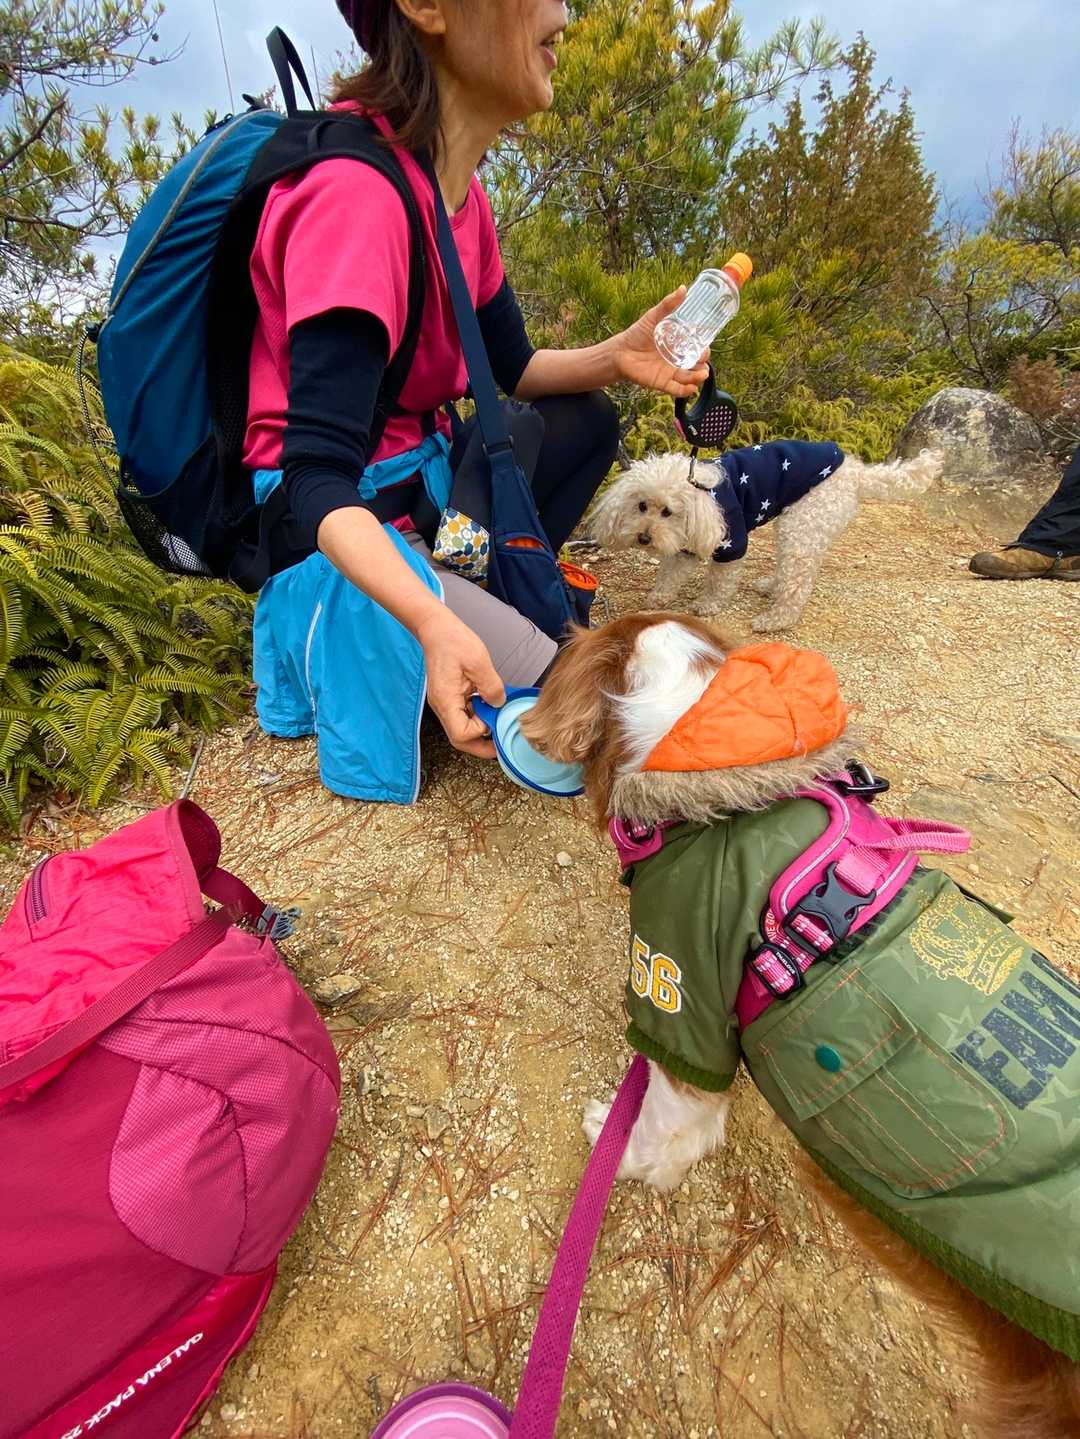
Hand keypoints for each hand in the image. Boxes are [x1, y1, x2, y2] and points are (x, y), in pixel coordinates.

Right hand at [417, 609, 504, 758]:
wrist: (436, 628)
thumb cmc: (453, 641)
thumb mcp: (479, 662)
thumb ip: (491, 687)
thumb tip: (499, 704)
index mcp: (446, 700)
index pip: (461, 735)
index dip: (480, 734)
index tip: (495, 722)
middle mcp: (442, 706)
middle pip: (460, 738)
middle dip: (481, 743)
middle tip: (501, 742)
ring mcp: (445, 702)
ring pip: (462, 728)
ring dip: (480, 727)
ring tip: (498, 719)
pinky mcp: (449, 696)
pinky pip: (463, 714)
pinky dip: (477, 715)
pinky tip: (489, 704)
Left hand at [612, 288, 709, 398]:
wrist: (620, 352)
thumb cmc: (637, 334)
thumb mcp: (653, 317)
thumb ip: (668, 305)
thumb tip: (683, 288)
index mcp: (678, 344)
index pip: (697, 347)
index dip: (704, 347)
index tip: (707, 343)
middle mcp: (677, 359)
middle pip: (696, 363)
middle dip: (703, 363)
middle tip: (702, 358)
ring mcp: (670, 372)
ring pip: (690, 377)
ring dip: (698, 377)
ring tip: (701, 374)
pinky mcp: (662, 383)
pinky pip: (677, 390)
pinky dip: (686, 391)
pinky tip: (692, 388)